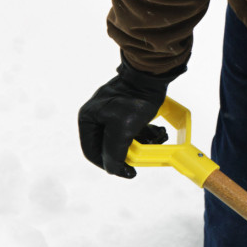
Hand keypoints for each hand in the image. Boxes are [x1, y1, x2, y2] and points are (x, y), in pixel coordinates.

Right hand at [76, 62, 177, 177]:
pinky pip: (134, 131)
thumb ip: (114, 152)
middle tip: (146, 152)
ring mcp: (112, 114)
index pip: (92, 153)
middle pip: (110, 147)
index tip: (127, 171)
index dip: (109, 165)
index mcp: (88, 119)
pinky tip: (157, 132)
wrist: (151, 75)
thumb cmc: (134, 99)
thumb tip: (113, 170)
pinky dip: (146, 135)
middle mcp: (97, 117)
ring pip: (124, 140)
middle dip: (130, 152)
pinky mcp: (127, 111)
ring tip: (156, 138)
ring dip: (142, 144)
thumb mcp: (122, 130)